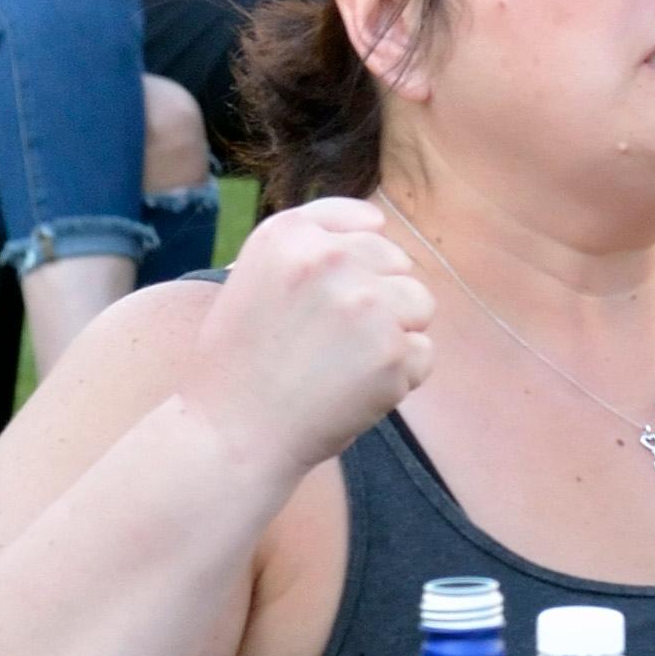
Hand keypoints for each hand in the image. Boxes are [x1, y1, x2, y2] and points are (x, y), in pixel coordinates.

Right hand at [175, 195, 434, 480]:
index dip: (360, 258)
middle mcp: (329, 258)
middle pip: (398, 263)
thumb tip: (377, 225)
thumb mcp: (257, 279)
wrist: (232, 433)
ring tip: (343, 363)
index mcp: (288, 234)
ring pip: (420, 304)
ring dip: (396, 334)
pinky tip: (353, 391)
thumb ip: (311, 249)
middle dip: (379, 299)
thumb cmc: (242, 363)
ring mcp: (366, 304)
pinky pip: (422, 354)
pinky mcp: (393, 351)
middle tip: (329, 342)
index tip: (338, 291)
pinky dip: (400, 377)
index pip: (364, 222)